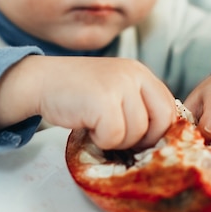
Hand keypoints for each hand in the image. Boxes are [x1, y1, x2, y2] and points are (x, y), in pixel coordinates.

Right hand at [0, 55, 175, 149]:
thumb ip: (138, 103)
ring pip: (137, 133)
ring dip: (116, 139)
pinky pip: (114, 137)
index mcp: (139, 72)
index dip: (158, 130)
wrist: (41, 81)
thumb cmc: (76, 91)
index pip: (169, 108)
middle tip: (118, 137)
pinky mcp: (103, 102)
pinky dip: (100, 140)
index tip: (139, 139)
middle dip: (142, 138)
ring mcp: (119, 86)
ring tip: (96, 124)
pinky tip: (87, 125)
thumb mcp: (114, 87)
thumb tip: (161, 138)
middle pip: (160, 122)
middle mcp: (133, 75)